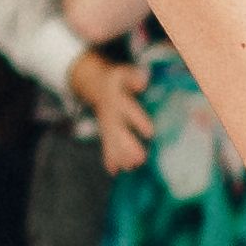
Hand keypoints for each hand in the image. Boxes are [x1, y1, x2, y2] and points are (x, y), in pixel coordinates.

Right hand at [75, 48, 153, 174]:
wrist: (95, 86)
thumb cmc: (117, 80)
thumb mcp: (123, 73)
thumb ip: (132, 77)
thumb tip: (142, 82)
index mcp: (117, 99)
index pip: (129, 110)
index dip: (139, 120)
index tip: (150, 133)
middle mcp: (111, 114)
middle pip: (119, 131)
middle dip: (128, 145)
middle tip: (140, 159)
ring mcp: (106, 125)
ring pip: (112, 142)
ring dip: (120, 156)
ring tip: (130, 168)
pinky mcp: (105, 132)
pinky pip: (106, 146)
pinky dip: (109, 159)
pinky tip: (114, 172)